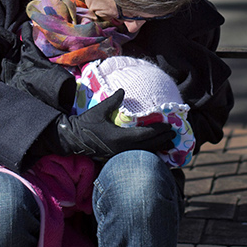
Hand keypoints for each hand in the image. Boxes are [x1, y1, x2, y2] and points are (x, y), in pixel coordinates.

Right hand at [48, 90, 172, 160]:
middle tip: (174, 134)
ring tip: (169, 142)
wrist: (72, 139)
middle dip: (162, 139)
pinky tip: (155, 148)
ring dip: (157, 147)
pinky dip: (148, 151)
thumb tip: (123, 90)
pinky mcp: (117, 156)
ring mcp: (119, 154)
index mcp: (119, 138)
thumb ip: (112, 101)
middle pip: (148, 146)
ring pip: (144, 152)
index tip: (169, 126)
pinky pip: (137, 154)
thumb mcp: (98, 110)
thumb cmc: (85, 124)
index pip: (144, 134)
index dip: (158, 130)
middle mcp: (122, 149)